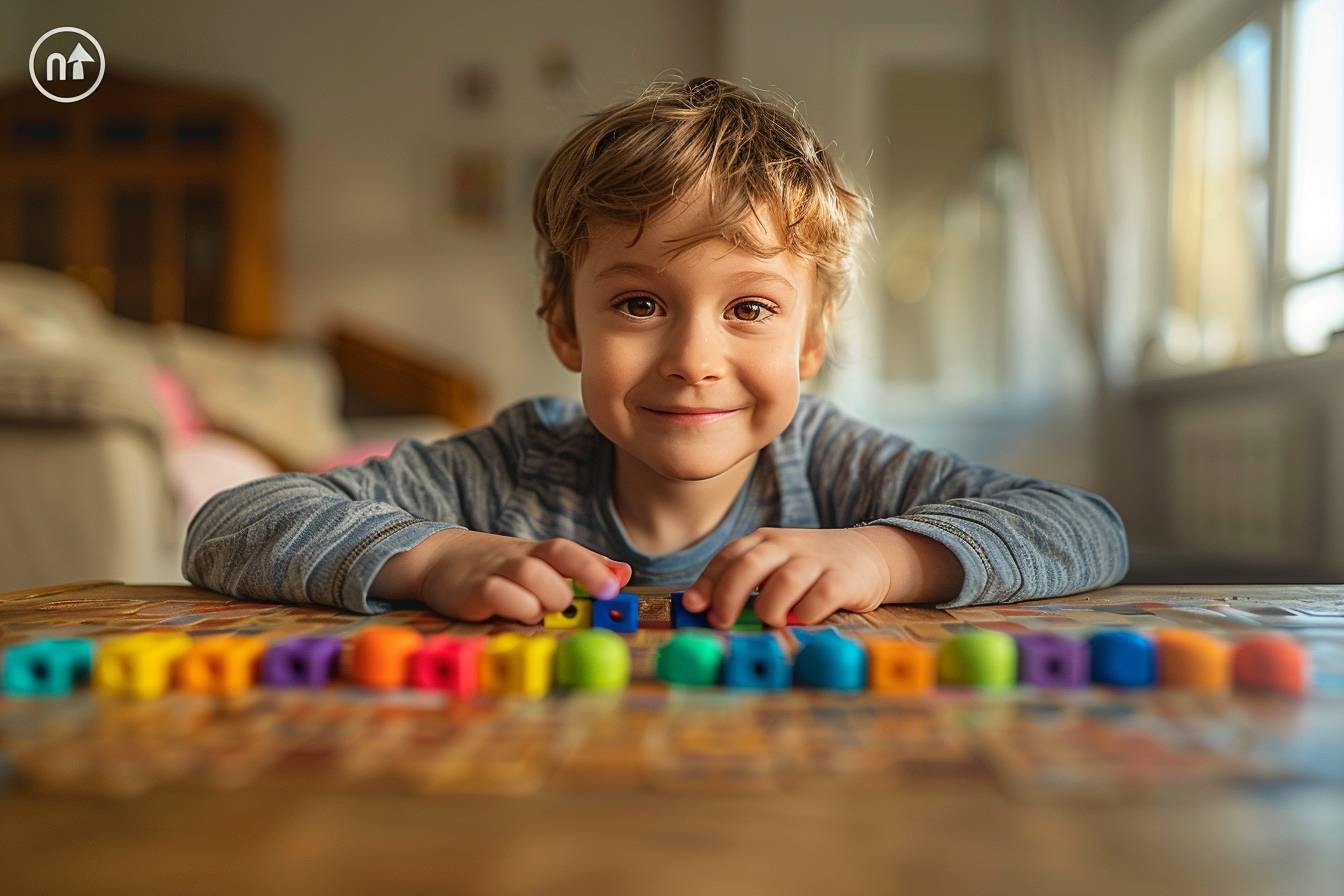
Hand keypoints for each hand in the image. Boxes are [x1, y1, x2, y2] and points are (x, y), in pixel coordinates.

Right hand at [390, 529, 630, 622]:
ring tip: (545, 611)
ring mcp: (495, 571)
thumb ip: (579, 570)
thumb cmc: (498, 568)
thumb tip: (623, 572)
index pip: (570, 550)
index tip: (616, 586)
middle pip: (557, 555)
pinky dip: (516, 607)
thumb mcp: (538, 564)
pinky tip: (518, 616)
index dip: (595, 567)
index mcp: (537, 552)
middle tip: (574, 603)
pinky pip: (498, 594)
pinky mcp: (472, 590)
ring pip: (531, 574)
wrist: (437, 558)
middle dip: (577, 580)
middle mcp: (520, 557)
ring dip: (548, 597)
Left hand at [679, 527, 892, 627]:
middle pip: (750, 564)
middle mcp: (787, 545)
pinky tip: (801, 621)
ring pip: (784, 581)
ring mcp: (816, 560)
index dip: (707, 582)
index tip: (693, 606)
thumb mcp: (775, 565)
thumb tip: (704, 610)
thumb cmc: (809, 569)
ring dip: (770, 609)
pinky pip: (820, 597)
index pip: (729, 556)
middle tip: (721, 622)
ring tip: (771, 622)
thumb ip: (745, 582)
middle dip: (729, 595)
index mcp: (765, 541)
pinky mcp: (844, 578)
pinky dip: (805, 615)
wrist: (868, 555)